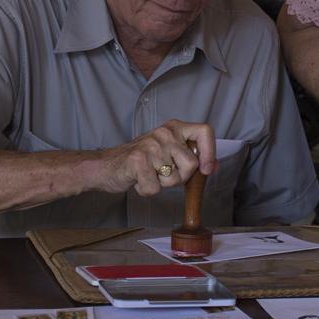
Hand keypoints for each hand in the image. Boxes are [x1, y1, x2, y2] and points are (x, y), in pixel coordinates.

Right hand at [98, 120, 216, 196]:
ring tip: (148, 175)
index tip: (206, 169)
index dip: (210, 152)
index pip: (204, 131)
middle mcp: (164, 133)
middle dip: (180, 178)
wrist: (106, 165)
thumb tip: (213, 166)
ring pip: (174, 180)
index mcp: (174, 128)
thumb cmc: (140, 161)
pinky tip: (138, 180)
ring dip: (161, 185)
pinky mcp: (138, 161)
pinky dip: (146, 191)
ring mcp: (151, 146)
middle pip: (191, 165)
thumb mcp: (168, 152)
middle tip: (162, 173)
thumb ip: (190, 157)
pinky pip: (155, 188)